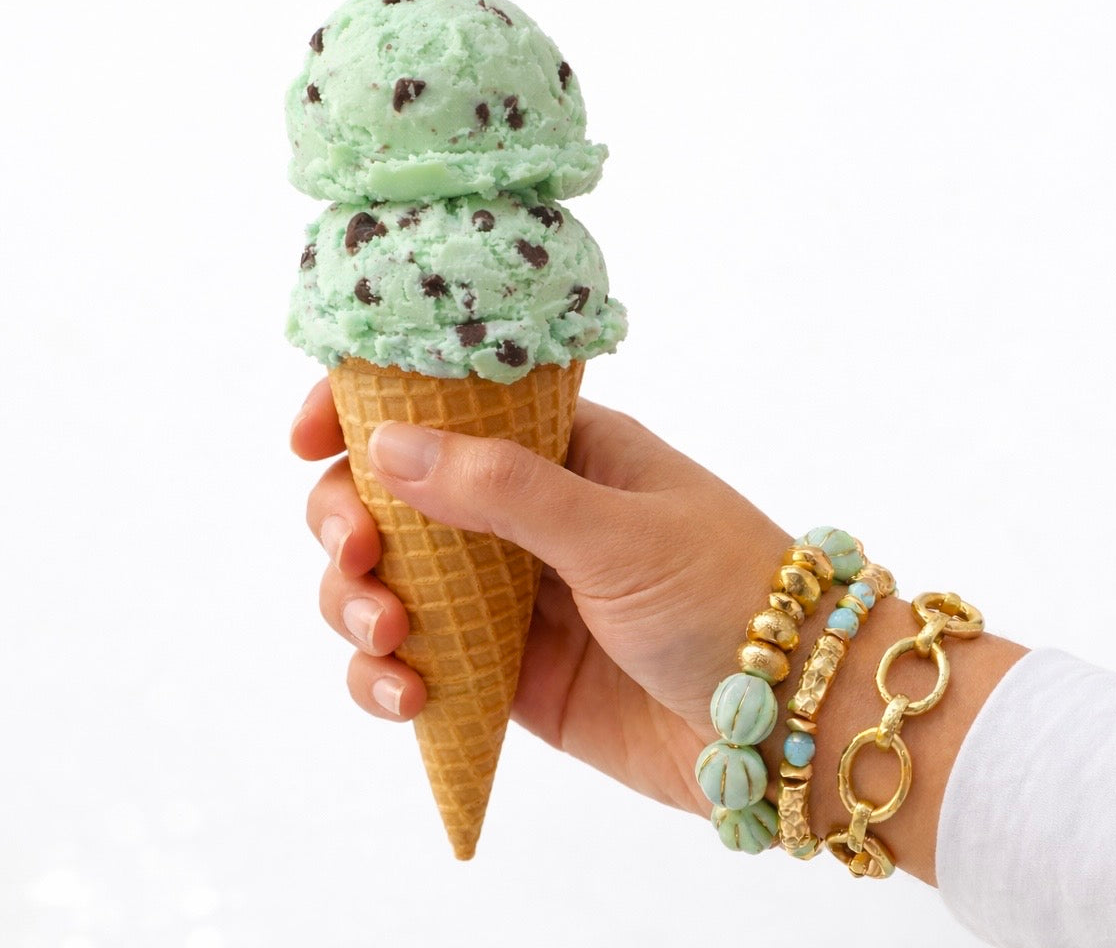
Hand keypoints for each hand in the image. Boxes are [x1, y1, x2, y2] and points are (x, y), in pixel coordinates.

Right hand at [291, 379, 790, 815]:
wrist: (792, 722)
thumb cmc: (729, 597)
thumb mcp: (620, 531)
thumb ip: (505, 491)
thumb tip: (389, 443)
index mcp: (565, 452)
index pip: (446, 409)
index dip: (368, 413)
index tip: (309, 439)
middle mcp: (529, 518)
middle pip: (395, 500)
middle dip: (350, 522)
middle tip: (356, 555)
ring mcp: (514, 601)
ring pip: (393, 586)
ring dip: (358, 606)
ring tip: (389, 638)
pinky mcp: (509, 681)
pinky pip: (420, 668)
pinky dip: (387, 679)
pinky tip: (403, 694)